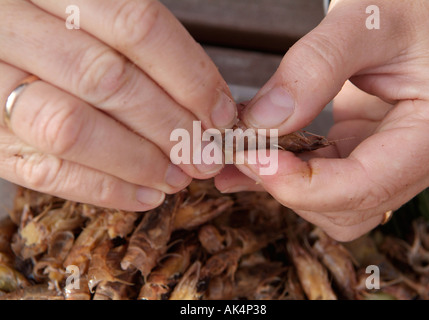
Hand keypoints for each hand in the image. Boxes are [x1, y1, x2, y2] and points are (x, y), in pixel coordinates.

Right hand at [0, 0, 236, 210]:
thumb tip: (210, 105)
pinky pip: (45, 171)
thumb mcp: (90, 13)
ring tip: (178, 178)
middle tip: (206, 155)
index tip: (221, 113)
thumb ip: (140, 48)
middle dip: (170, 126)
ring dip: (139, 161)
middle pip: (107, 80)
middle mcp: (10, 26)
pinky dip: (105, 189)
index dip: (189, 75)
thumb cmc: (58, 32)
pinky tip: (145, 195)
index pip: (137, 26)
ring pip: (70, 128)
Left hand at [215, 0, 428, 240]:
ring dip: (281, 185)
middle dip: (287, 186)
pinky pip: (321, 180)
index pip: (365, 186)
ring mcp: (387, 160)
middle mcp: (416, 159)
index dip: (302, 184)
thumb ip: (316, 67)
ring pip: (330, 204)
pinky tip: (254, 155)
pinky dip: (285, 173)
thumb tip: (265, 121)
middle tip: (241, 150)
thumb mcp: (368, 21)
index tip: (254, 157)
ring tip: (240, 155)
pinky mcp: (361, 151)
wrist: (416, 12)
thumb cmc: (410, 6)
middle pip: (345, 207)